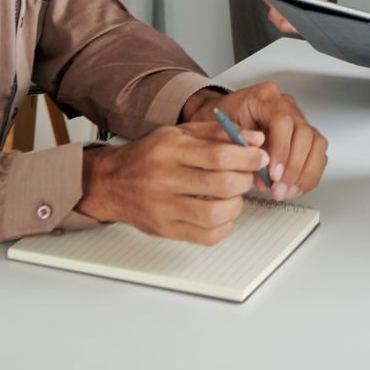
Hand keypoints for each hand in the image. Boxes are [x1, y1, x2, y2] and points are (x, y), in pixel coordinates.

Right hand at [78, 122, 268, 244]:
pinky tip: (223, 215)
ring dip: (236, 205)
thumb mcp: (180, 132)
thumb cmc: (148, 156)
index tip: (259, 157)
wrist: (110, 182)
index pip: (218, 155)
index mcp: (170, 150)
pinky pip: (204, 237)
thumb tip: (255, 139)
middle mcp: (165, 179)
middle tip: (247, 176)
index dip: (247, 158)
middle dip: (245, 180)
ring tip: (235, 196)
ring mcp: (164, 208)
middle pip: (221, 185)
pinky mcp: (165, 229)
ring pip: (214, 214)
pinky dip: (223, 228)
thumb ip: (219, 133)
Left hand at [188, 83, 327, 201]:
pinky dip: (308, 175)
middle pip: (305, 133)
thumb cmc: (221, 122)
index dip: (282, 149)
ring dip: (304, 173)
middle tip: (279, 189)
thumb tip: (258, 171)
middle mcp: (286, 105)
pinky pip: (317, 154)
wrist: (222, 117)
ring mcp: (297, 119)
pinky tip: (294, 188)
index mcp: (264, 98)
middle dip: (294, 167)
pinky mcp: (304, 136)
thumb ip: (239, 148)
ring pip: (316, 144)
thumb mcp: (220, 132)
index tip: (274, 173)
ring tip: (286, 191)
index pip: (283, 120)